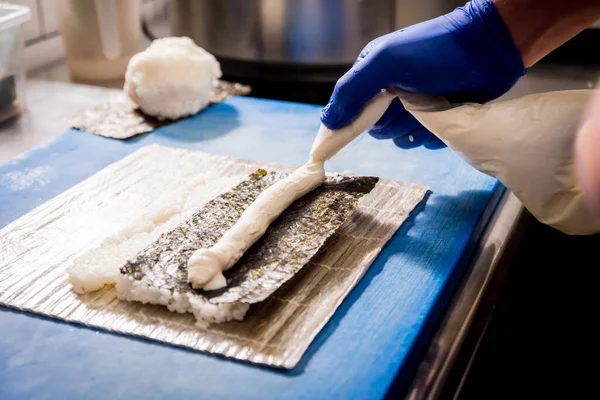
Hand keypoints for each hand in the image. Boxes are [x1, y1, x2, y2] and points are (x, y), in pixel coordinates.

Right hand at [320, 0, 525, 148]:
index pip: (349, 109)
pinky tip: (445, 115)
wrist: (489, 49)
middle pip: (376, 129)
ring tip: (432, 107)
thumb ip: (352, 90)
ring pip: (400, 139)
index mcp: (372, 74)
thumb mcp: (386, 63)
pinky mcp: (436, 118)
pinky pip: (424, 141)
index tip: (347, 137)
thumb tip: (328, 121)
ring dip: (414, 130)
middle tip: (408, 103)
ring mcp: (414, 105)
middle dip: (392, 122)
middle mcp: (389, 91)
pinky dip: (433, 135)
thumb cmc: (436, 50)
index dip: (349, 125)